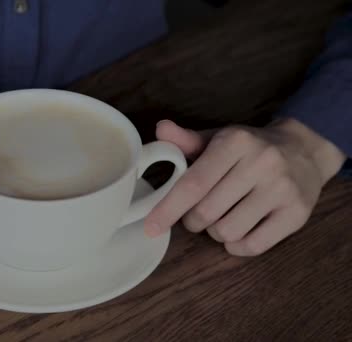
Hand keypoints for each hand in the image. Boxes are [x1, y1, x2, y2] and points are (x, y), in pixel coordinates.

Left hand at [144, 119, 345, 255]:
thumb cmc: (249, 148)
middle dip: (193, 220)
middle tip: (199, 212)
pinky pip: (253, 246)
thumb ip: (186, 140)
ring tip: (223, 217)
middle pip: (206, 213)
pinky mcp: (297, 214)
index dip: (168, 209)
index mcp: (236, 142)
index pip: (193, 184)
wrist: (305, 150)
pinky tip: (240, 230)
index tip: (151, 228)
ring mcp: (282, 190)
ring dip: (216, 232)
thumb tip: (160, 130)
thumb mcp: (218, 138)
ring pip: (227, 232)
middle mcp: (262, 163)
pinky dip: (237, 246)